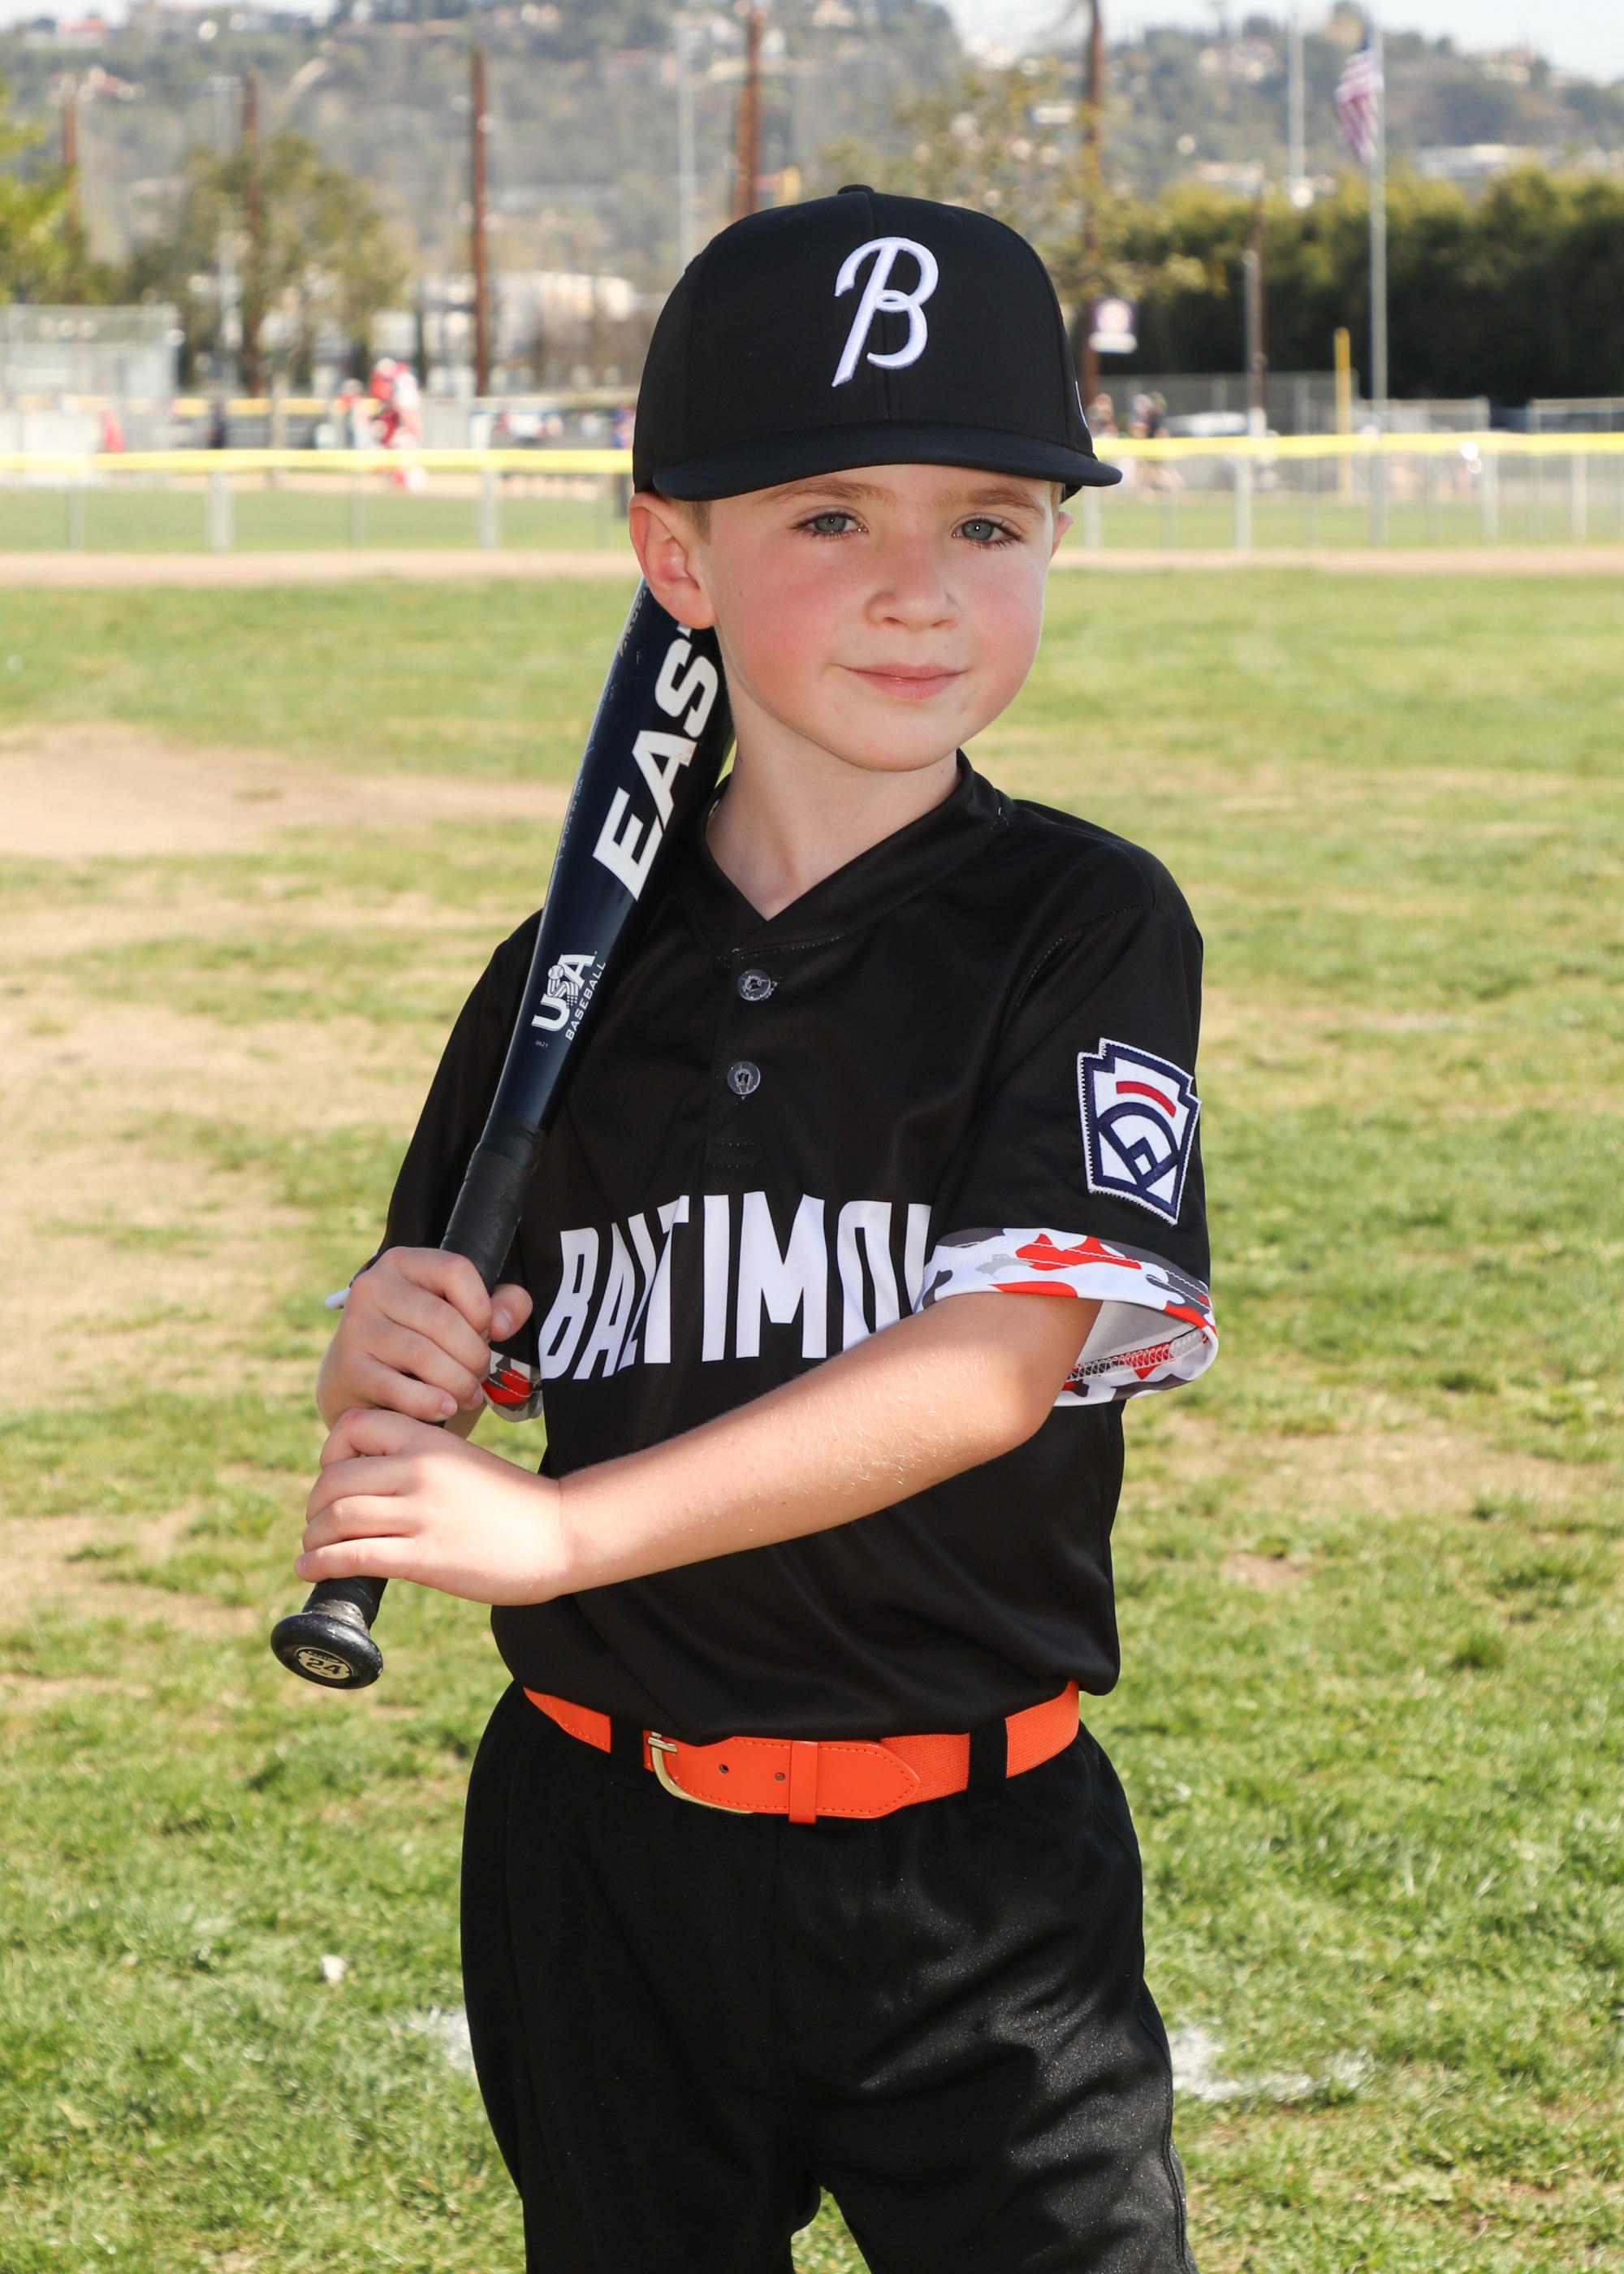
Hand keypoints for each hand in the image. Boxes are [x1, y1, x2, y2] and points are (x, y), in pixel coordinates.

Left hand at [297, 1409, 567, 1604]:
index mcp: (429, 1439)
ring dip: (313, 1537)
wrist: (558, 1532)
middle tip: (318, 1522)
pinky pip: (355, 1556)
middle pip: (333, 1479)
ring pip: (337, 1518)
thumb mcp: (461, 1460)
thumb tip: (366, 1482)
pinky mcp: (427, 1556)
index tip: (334, 1477)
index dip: (330, 1453)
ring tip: (313, 1548)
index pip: (351, 1427)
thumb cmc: (509, 1501)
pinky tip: (310, 1569)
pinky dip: (321, 1563)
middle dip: (315, 1505)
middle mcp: (420, 1469)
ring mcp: (422, 1513)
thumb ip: (418, 1461)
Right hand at [316, 1248, 533, 1427]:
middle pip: (442, 1319)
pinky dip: (429, 1403)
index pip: (455, 1270)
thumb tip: (502, 1324)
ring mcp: (355, 1326)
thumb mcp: (462, 1315)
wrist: (359, 1380)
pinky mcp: (347, 1368)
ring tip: (469, 1395)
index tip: (488, 1333)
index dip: (483, 1307)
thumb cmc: (423, 1341)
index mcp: (403, 1263)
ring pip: (422, 1355)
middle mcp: (372, 1286)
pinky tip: (446, 1408)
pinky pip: (396, 1388)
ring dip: (458, 1382)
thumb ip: (501, 1306)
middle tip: (481, 1375)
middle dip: (474, 1355)